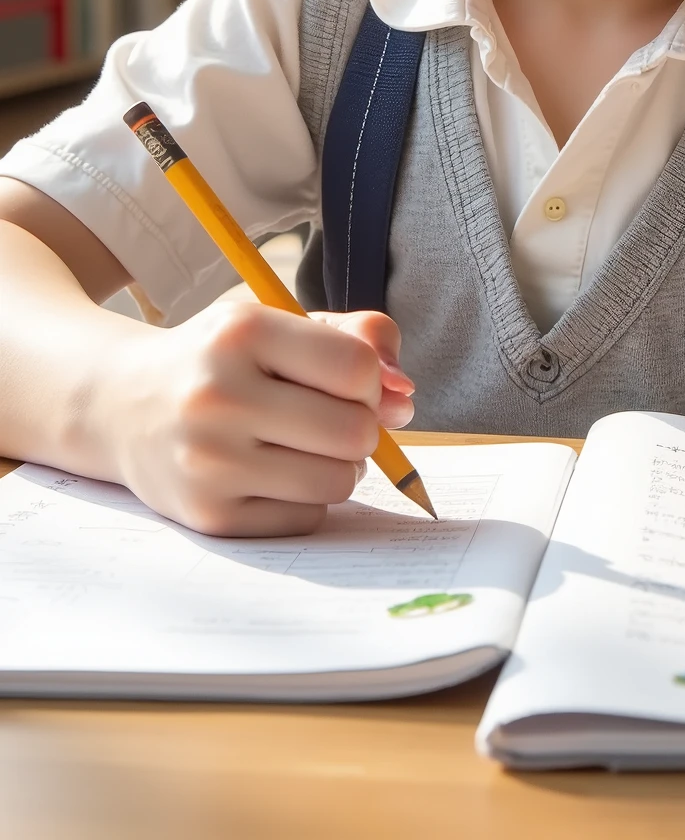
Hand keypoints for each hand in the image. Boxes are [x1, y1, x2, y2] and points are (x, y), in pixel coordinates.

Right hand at [102, 300, 414, 536]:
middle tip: (330, 416)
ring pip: (338, 481)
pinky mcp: (209, 516)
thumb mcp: (279, 322)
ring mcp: (209, 462)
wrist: (123, 406)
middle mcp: (219, 397)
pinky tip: (275, 472)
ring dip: (340, 465)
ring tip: (305, 444)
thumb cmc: (222, 359)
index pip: (357, 367)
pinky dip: (308, 498)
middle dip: (360, 425)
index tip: (348, 378)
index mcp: (241, 332)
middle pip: (354, 431)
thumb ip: (359, 339)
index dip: (370, 377)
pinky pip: (308, 517)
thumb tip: (406, 394)